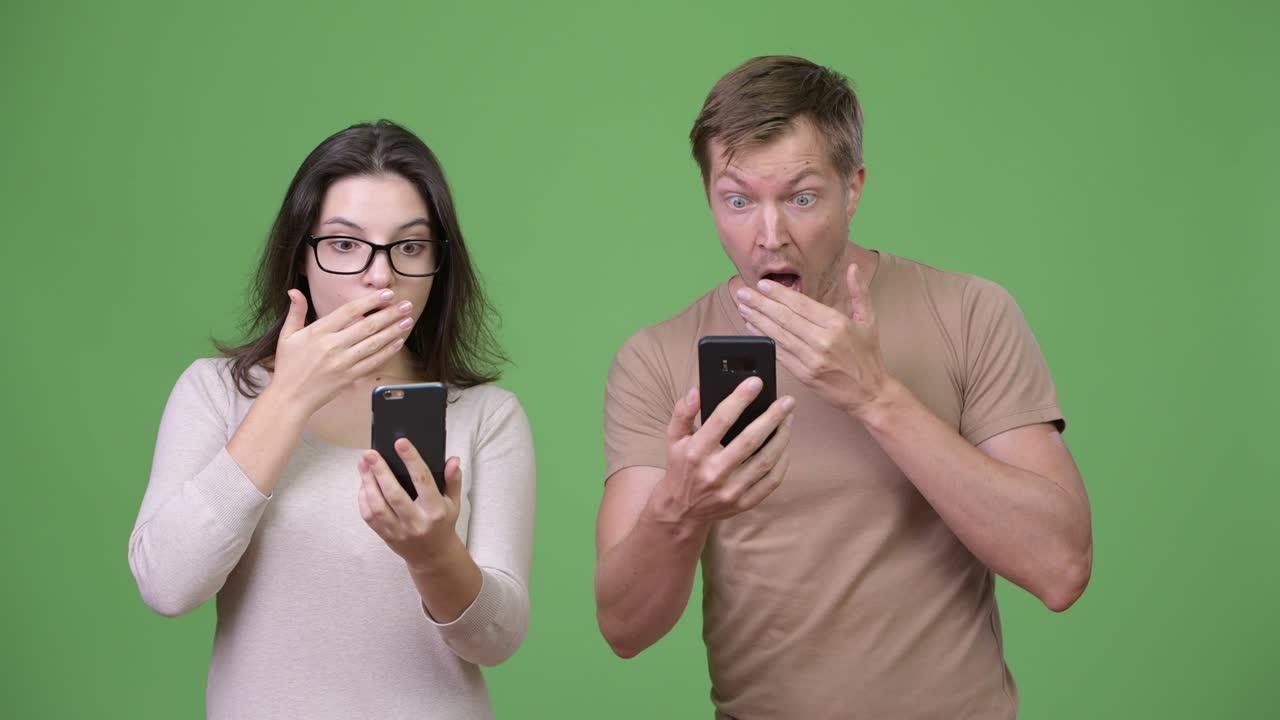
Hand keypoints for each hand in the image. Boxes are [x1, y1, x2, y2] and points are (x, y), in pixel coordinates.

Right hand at [269, 289, 414, 412]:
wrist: (290, 398)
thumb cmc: (288, 367)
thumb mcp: (287, 336)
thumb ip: (295, 312)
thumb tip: (294, 291)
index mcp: (318, 332)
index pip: (349, 311)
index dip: (370, 301)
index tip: (387, 294)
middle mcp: (332, 346)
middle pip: (367, 326)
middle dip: (390, 314)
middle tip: (406, 305)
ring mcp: (343, 363)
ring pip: (374, 343)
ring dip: (393, 331)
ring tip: (408, 320)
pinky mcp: (349, 377)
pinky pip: (373, 362)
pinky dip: (387, 352)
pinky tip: (398, 342)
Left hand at [358, 438, 462, 568]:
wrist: (432, 556)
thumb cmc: (442, 524)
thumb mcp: (454, 503)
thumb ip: (453, 480)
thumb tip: (453, 460)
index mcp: (435, 510)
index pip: (423, 481)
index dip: (411, 460)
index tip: (401, 443)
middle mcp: (416, 521)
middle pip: (394, 494)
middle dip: (380, 471)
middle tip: (370, 453)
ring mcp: (399, 531)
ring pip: (377, 506)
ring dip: (367, 483)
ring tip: (363, 464)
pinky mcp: (386, 536)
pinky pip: (370, 517)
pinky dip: (363, 499)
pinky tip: (363, 484)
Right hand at [653, 379, 794, 525]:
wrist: (681, 510)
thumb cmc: (681, 467)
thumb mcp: (674, 438)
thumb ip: (683, 412)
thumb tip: (697, 391)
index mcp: (695, 451)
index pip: (721, 419)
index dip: (740, 398)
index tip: (756, 382)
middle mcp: (713, 472)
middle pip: (750, 440)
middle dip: (773, 417)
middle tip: (787, 401)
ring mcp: (730, 490)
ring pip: (766, 461)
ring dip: (782, 438)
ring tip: (789, 420)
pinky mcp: (743, 503)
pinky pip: (771, 481)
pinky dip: (782, 462)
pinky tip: (785, 446)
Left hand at [735, 264, 887, 417]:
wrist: (871, 394)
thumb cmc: (868, 357)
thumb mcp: (869, 321)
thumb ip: (859, 292)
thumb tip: (852, 268)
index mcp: (837, 323)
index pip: (801, 304)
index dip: (778, 294)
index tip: (762, 285)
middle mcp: (822, 340)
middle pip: (784, 317)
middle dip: (760, 303)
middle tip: (743, 293)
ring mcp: (811, 359)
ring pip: (778, 335)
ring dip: (757, 320)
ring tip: (743, 308)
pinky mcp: (804, 375)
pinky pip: (779, 354)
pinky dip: (764, 340)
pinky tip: (752, 330)